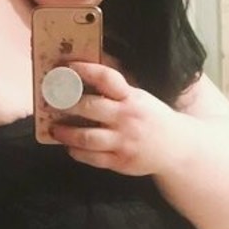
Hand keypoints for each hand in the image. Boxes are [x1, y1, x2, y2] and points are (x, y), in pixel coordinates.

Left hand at [49, 61, 185, 176]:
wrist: (177, 148)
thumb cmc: (152, 118)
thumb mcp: (140, 97)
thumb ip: (116, 90)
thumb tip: (87, 74)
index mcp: (132, 97)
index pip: (107, 78)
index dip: (86, 70)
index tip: (66, 67)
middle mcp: (127, 118)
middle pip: (91, 108)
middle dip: (67, 104)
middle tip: (51, 101)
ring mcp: (123, 141)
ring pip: (87, 137)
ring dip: (66, 133)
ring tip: (54, 129)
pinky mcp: (120, 161)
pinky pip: (93, 158)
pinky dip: (77, 152)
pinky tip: (70, 147)